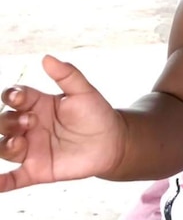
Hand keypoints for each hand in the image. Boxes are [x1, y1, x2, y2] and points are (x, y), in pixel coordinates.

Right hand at [0, 55, 123, 191]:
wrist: (113, 141)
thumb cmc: (97, 113)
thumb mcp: (84, 92)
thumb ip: (67, 75)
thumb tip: (46, 58)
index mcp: (37, 105)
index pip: (14, 98)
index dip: (12, 96)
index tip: (19, 98)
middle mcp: (29, 126)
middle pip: (3, 122)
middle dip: (7, 121)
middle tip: (28, 121)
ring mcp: (31, 149)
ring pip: (4, 147)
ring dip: (5, 145)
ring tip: (20, 143)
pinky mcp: (36, 170)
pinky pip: (12, 179)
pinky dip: (0, 183)